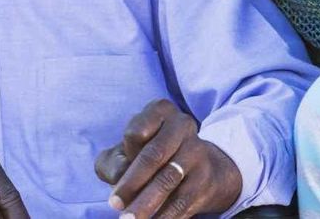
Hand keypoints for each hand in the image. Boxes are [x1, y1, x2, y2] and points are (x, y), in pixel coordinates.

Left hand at [94, 99, 240, 218]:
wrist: (204, 169)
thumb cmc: (152, 156)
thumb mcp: (127, 152)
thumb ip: (113, 161)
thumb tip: (121, 174)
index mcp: (161, 111)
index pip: (137, 130)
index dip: (125, 152)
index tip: (118, 170)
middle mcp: (183, 126)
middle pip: (154, 155)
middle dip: (132, 183)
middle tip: (114, 205)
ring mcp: (197, 152)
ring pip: (168, 179)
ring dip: (145, 204)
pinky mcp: (206, 179)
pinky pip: (182, 201)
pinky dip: (164, 216)